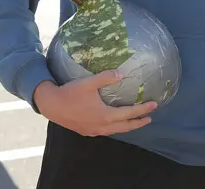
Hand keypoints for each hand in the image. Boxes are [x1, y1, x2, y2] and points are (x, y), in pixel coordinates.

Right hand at [33, 70, 156, 136]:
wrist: (50, 105)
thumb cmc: (70, 93)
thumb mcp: (88, 83)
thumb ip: (106, 77)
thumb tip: (122, 73)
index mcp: (105, 115)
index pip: (129, 114)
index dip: (143, 109)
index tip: (154, 105)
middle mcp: (101, 126)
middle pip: (125, 127)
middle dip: (138, 122)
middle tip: (149, 118)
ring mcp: (93, 131)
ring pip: (115, 131)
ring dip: (127, 126)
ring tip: (135, 121)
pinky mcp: (86, 131)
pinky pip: (106, 131)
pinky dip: (115, 128)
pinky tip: (115, 123)